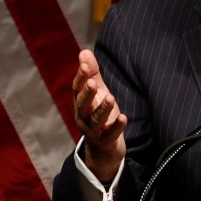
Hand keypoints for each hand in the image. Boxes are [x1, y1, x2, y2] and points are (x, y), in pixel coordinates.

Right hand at [72, 49, 126, 180]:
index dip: (81, 77)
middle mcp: (84, 116)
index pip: (77, 88)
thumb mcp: (97, 93)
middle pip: (82, 105)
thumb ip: (92, 74)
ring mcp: (93, 130)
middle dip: (87, 94)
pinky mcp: (105, 141)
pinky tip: (123, 117)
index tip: (86, 65)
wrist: (103, 148)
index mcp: (81, 103)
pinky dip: (116, 126)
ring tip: (110, 98)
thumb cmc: (99, 114)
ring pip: (95, 120)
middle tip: (93, 83)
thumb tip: (84, 52)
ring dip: (102, 109)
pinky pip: (110, 134)